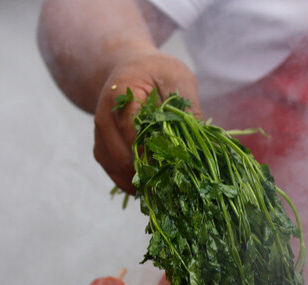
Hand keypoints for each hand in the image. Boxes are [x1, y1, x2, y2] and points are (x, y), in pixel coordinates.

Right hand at [93, 51, 200, 193]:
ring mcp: (100, 135)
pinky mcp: (102, 148)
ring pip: (117, 169)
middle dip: (151, 174)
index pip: (137, 135)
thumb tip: (207, 143)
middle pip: (125, 157)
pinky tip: (152, 190)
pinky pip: (113, 173)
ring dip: (141, 183)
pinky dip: (132, 184)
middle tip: (178, 187)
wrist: (128, 68)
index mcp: (122, 97)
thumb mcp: (177, 80)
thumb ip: (188, 110)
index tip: (180, 170)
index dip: (157, 155)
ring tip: (168, 192)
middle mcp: (104, 118)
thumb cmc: (156, 72)